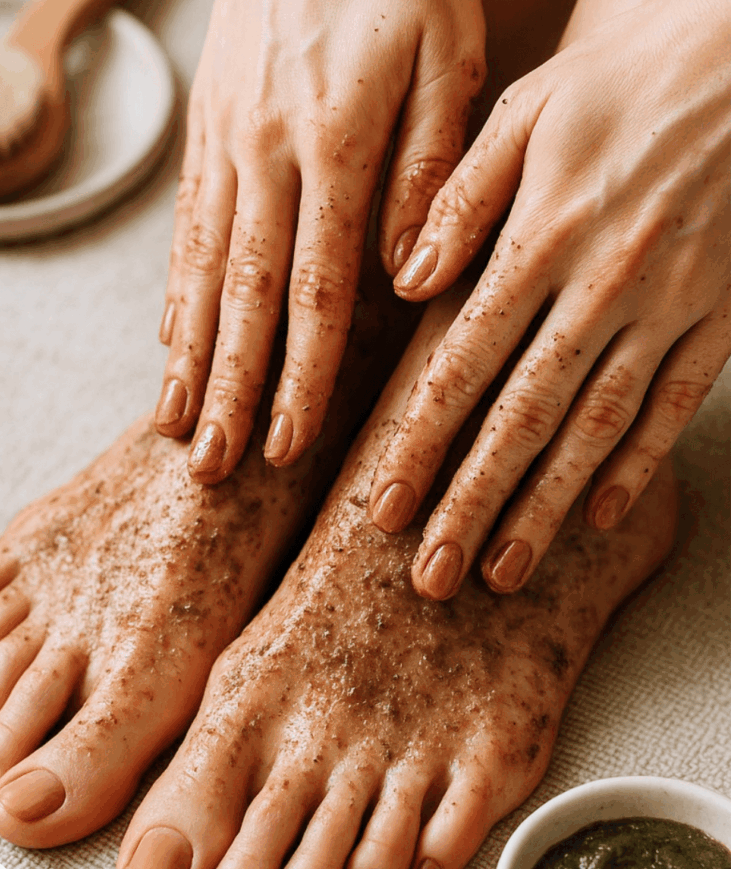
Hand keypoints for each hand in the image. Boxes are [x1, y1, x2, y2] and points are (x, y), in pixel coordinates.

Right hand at [155, 0, 485, 482]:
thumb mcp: (447, 53)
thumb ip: (433, 165)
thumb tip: (406, 275)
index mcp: (335, 141)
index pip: (317, 286)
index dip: (300, 374)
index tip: (286, 443)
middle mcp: (265, 151)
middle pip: (245, 296)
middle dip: (228, 389)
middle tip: (213, 466)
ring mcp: (224, 142)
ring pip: (202, 270)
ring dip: (188, 358)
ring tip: (175, 429)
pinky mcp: (204, 131)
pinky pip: (185, 228)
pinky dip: (176, 295)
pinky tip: (169, 348)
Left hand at [368, 0, 730, 598]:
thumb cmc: (624, 76)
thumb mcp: (528, 110)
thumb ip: (460, 199)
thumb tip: (405, 284)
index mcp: (541, 238)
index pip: (462, 365)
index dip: (419, 445)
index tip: (384, 511)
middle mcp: (603, 283)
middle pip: (523, 416)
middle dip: (472, 504)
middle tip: (431, 578)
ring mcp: (669, 303)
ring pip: (596, 426)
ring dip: (546, 507)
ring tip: (503, 573)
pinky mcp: (722, 313)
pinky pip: (677, 402)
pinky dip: (639, 462)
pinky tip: (601, 517)